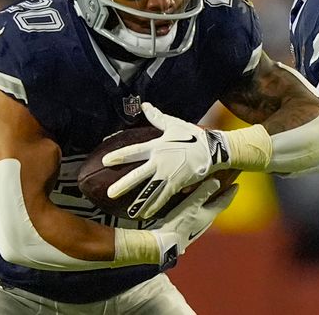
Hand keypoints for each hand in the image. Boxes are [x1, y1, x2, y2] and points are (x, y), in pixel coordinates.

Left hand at [102, 102, 229, 218]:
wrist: (213, 149)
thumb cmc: (193, 136)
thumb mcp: (174, 124)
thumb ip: (157, 117)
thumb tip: (144, 105)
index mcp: (157, 146)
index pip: (134, 151)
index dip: (119, 156)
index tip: (105, 161)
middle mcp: (160, 161)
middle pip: (138, 175)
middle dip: (123, 185)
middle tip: (110, 193)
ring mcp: (169, 174)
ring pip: (150, 190)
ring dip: (140, 202)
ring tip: (130, 212)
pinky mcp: (178, 183)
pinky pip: (164, 197)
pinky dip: (155, 205)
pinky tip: (147, 214)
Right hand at [151, 179, 237, 265]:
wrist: (163, 243)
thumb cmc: (178, 223)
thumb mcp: (191, 205)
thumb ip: (203, 192)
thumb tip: (217, 181)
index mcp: (209, 215)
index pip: (224, 202)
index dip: (230, 193)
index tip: (236, 185)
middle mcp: (204, 222)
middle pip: (215, 207)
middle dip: (219, 196)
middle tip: (222, 185)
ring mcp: (195, 227)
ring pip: (205, 212)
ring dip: (207, 202)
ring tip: (205, 193)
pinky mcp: (185, 229)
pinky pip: (195, 216)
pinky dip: (196, 208)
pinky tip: (189, 207)